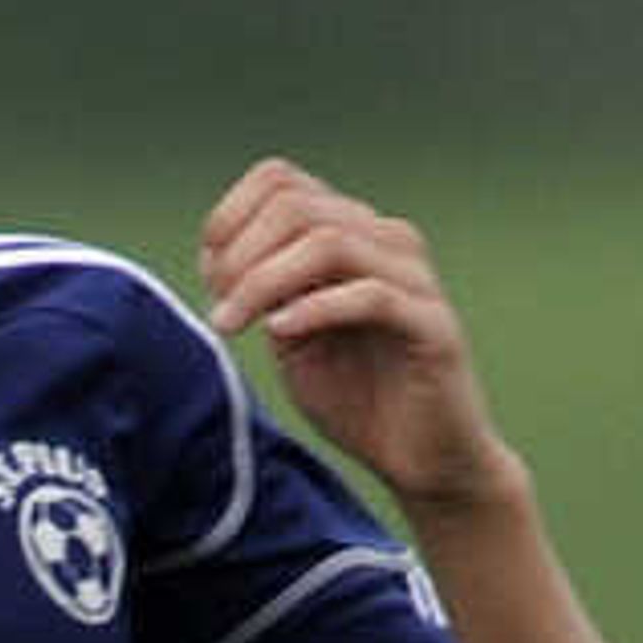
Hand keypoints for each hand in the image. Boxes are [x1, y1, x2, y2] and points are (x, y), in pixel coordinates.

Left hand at [201, 156, 514, 519]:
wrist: (424, 462)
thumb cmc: (361, 401)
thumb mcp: (294, 342)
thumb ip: (267, 296)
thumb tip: (220, 260)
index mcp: (350, 234)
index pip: (282, 181)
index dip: (231, 217)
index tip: (208, 276)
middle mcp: (385, 241)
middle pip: (298, 206)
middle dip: (242, 254)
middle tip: (219, 308)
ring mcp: (414, 278)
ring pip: (330, 242)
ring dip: (266, 280)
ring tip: (234, 322)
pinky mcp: (434, 324)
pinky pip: (370, 296)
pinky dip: (315, 308)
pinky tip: (280, 331)